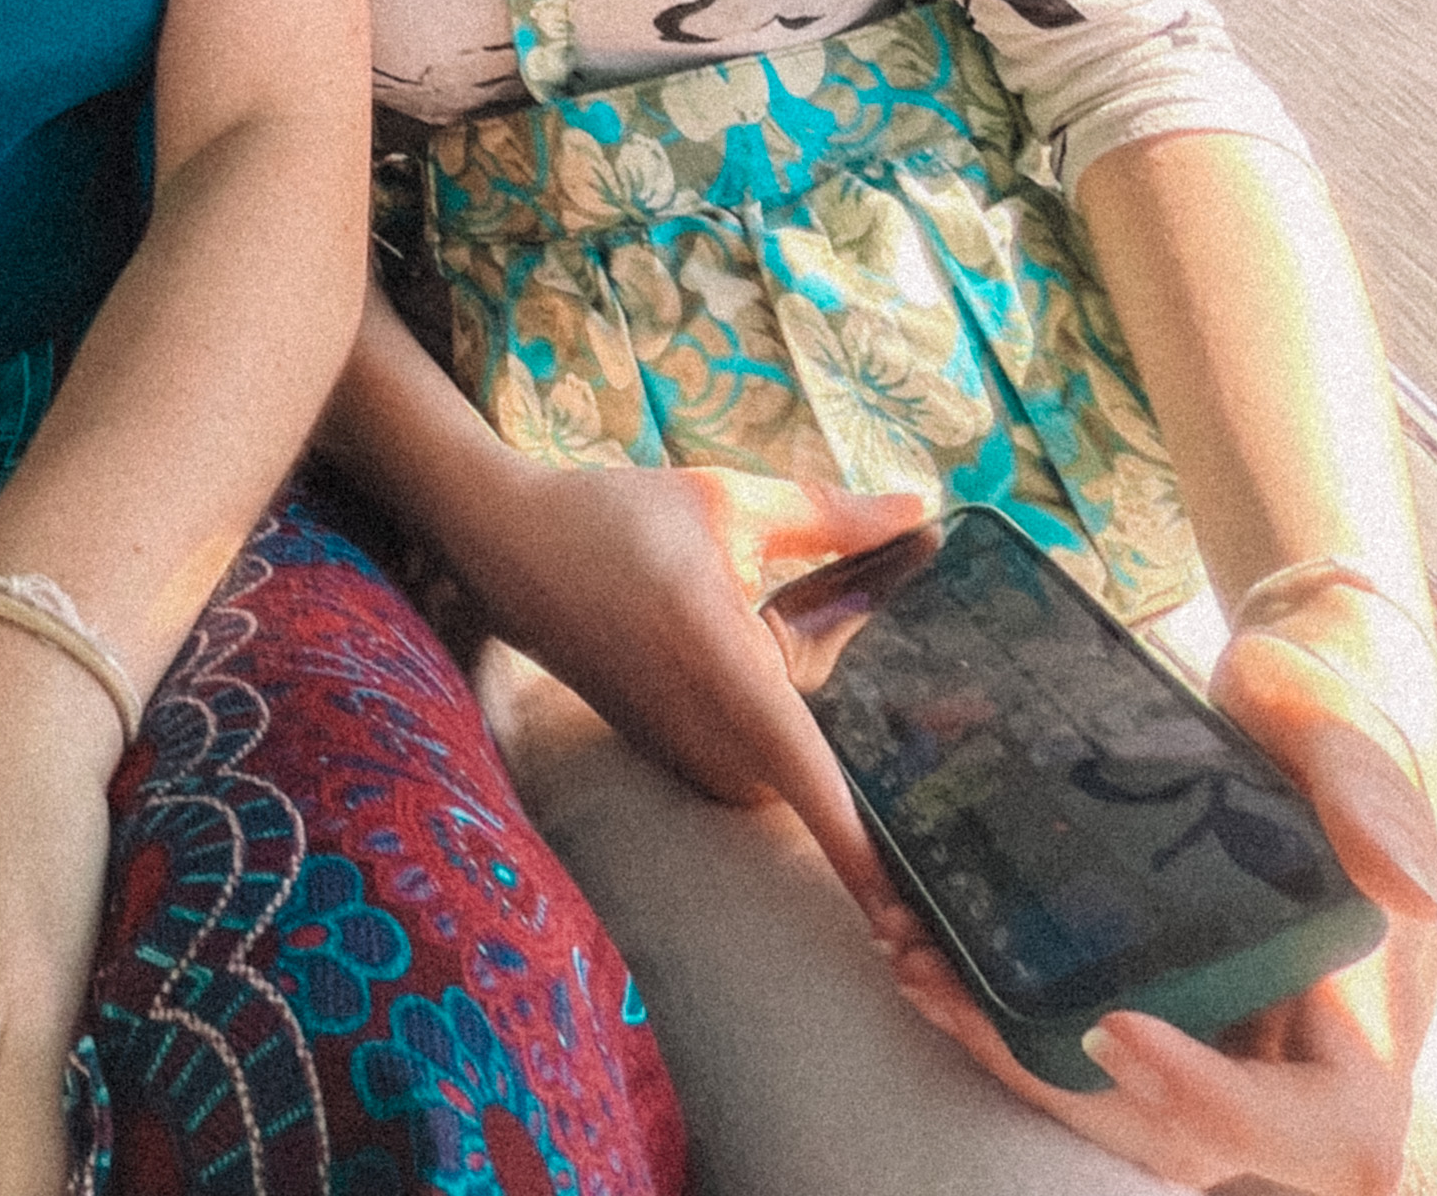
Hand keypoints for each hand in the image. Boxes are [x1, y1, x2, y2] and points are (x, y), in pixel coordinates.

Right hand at [449, 452, 928, 915]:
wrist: (514, 554)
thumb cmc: (619, 521)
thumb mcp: (730, 503)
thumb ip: (834, 517)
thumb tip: (923, 507)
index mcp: (727, 673)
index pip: (814, 779)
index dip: (866, 856)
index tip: (915, 935)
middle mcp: (714, 742)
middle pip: (833, 731)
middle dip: (869, 677)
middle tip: (880, 588)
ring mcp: (698, 764)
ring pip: (802, 738)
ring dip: (811, 675)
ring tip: (748, 598)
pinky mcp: (687, 766)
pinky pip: (768, 745)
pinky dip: (779, 698)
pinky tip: (735, 629)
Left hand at [881, 588, 1436, 1192]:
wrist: (1283, 694)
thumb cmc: (1323, 707)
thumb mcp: (1341, 735)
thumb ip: (1370, 800)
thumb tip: (1409, 891)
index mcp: (1364, 1025)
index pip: (1320, 1128)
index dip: (1215, 1102)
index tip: (1112, 1026)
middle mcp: (1289, 1058)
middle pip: (1186, 1135)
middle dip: (1055, 1077)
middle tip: (942, 981)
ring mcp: (1216, 1040)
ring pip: (1117, 1100)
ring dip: (1007, 1049)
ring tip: (913, 958)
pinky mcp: (1155, 1004)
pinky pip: (1080, 1043)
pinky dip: (1003, 1011)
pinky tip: (927, 944)